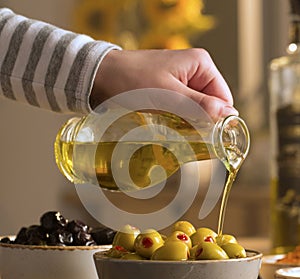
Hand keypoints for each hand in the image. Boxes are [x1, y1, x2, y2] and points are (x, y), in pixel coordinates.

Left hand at [91, 48, 237, 120]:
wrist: (102, 76)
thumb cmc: (132, 80)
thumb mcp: (168, 95)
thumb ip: (199, 105)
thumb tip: (229, 114)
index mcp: (200, 64)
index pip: (223, 97)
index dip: (218, 117)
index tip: (209, 136)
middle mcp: (194, 70)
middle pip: (210, 103)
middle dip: (202, 120)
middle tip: (188, 134)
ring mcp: (180, 80)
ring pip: (196, 108)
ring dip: (189, 121)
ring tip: (175, 129)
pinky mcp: (169, 90)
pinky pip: (182, 107)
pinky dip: (179, 118)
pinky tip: (169, 125)